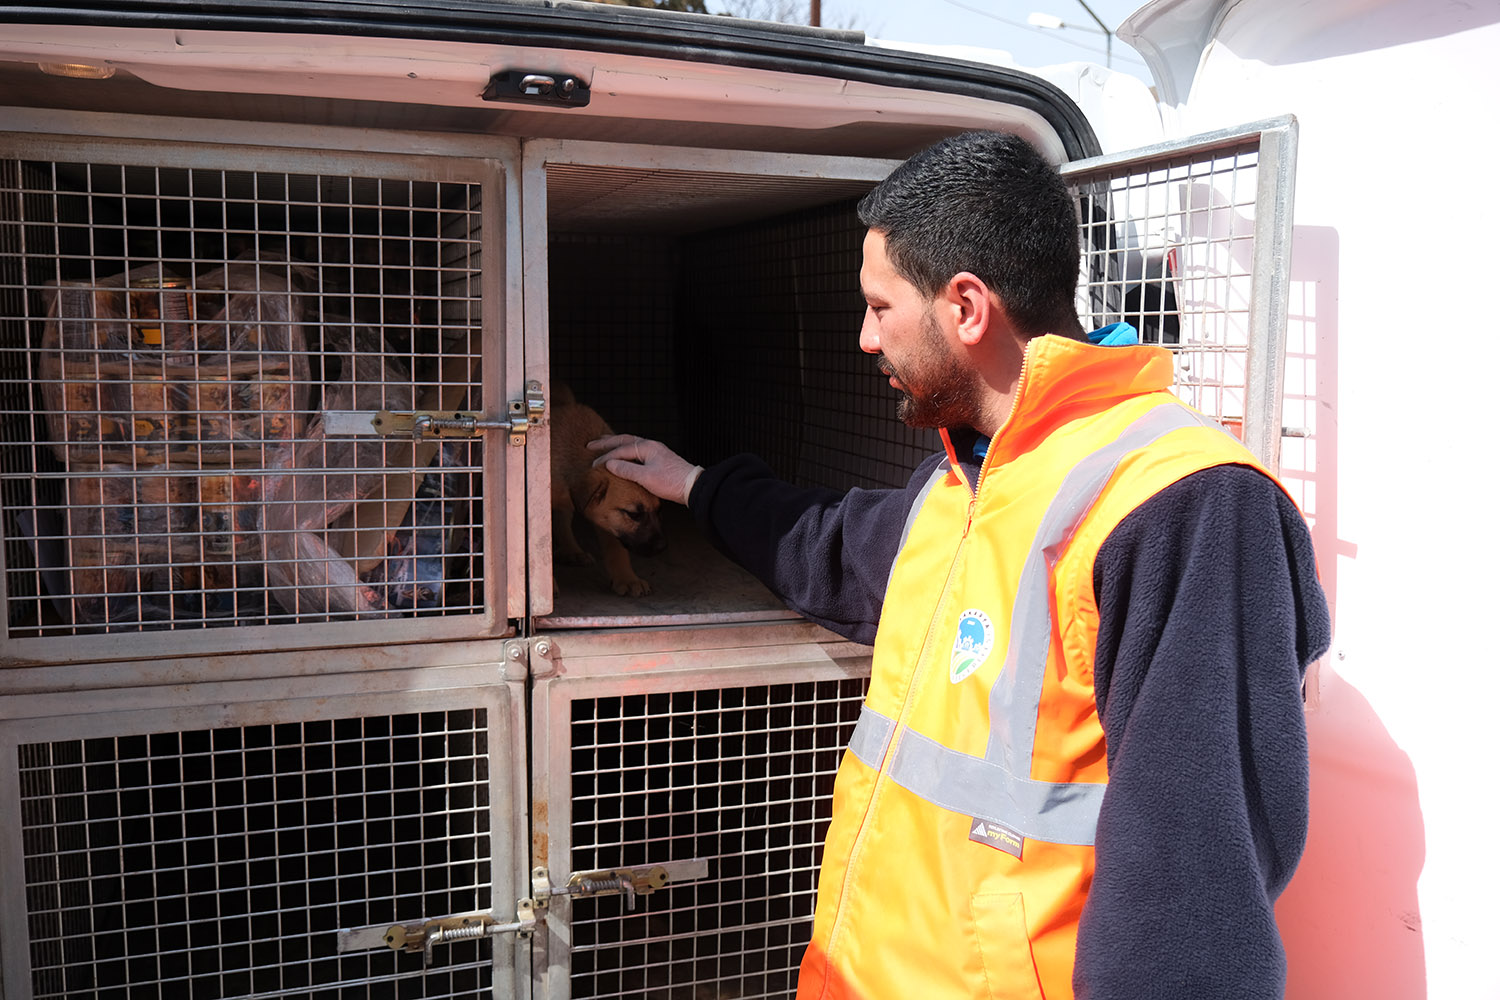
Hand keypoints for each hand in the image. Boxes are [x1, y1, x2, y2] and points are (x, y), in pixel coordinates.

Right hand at [588, 434, 703, 505]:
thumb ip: (627, 470)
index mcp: (647, 447)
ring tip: (602, 444)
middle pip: (624, 440)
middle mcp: (650, 445)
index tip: (593, 464)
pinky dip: (625, 452)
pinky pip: (636, 451)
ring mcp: (655, 452)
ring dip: (615, 444)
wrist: (692, 486)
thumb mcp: (646, 478)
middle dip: (606, 442)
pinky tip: (621, 456)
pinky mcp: (658, 460)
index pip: (621, 450)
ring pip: (630, 444)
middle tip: (590, 445)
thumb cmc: (671, 482)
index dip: (606, 457)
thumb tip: (610, 464)